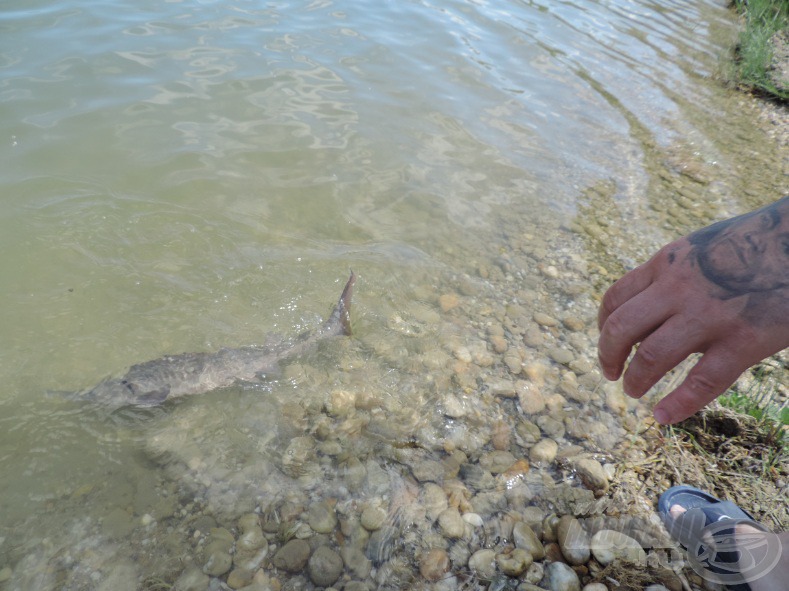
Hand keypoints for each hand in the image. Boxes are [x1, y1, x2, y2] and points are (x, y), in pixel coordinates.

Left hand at [597, 198, 788, 424]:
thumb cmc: (756, 243)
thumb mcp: (702, 249)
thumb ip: (675, 277)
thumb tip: (654, 313)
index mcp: (667, 263)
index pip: (615, 299)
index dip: (603, 326)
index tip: (608, 342)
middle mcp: (679, 288)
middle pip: (621, 329)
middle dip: (608, 356)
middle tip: (611, 374)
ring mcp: (711, 315)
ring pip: (652, 357)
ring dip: (636, 380)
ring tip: (634, 392)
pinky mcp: (745, 340)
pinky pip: (703, 381)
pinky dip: (678, 404)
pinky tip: (663, 416)